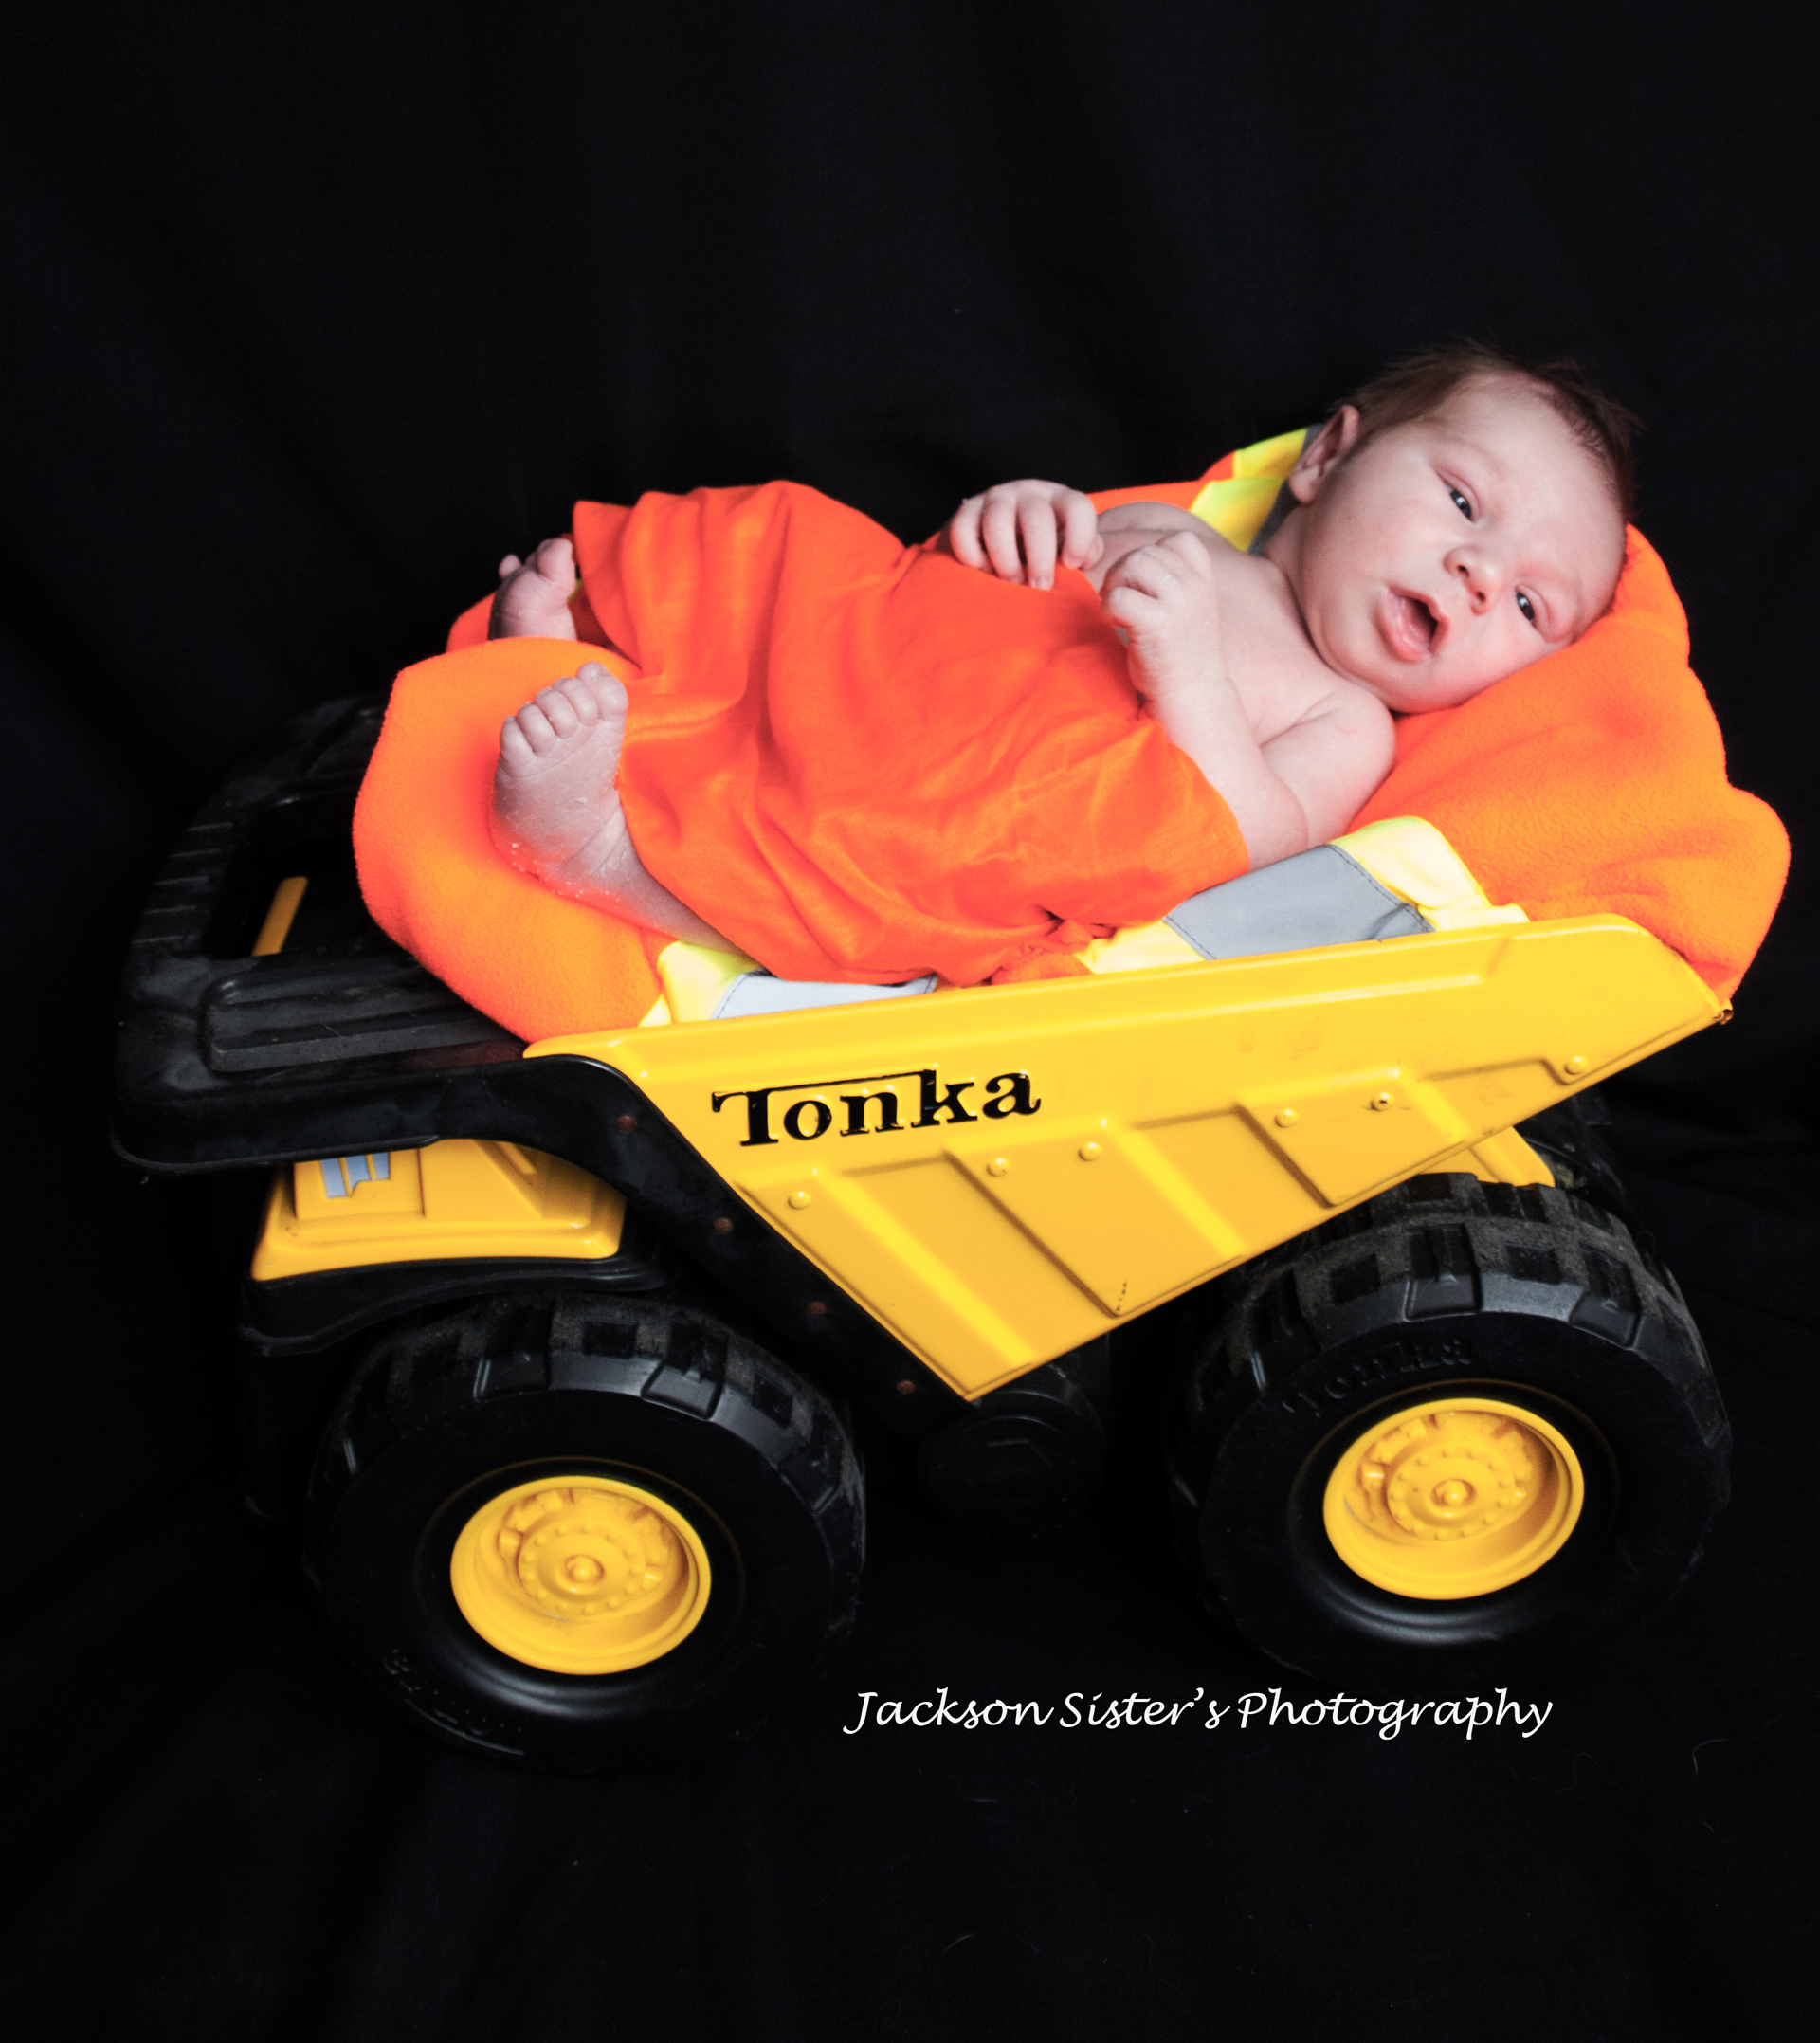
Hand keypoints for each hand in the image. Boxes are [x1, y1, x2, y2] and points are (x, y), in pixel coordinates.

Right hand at [946, 480, 1101, 588]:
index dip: (1079, 539)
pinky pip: (963, 531)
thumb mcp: (1069, 550)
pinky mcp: (967, 510)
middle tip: (1039, 588)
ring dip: (1005, 560)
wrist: (1001, 542)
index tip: (1071, 565)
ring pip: (997, 523)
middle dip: (1039, 560)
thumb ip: (1085, 554)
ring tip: (1011, 583)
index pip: (1078, 507)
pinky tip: (983, 570)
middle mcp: (1030, 493)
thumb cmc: (1043, 551)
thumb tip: (1085, 560)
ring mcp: (996, 498)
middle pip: (1036, 519)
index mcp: (1060, 500)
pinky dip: (972, 557)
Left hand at [1099, 531, 1222, 696]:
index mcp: (1205, 581)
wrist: (1193, 696)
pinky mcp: (1157, 624)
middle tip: (1120, 601)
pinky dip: (1108, 607)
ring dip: (1113, 586)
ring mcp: (1178, 603)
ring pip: (1131, 565)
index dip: (1153, 555)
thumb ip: (1173, 581)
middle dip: (1123, 573)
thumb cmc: (1181, 655)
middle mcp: (1194, 587)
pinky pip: (1119, 596)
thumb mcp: (1190, 609)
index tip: (1144, 584)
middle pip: (1144, 553)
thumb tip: (1130, 562)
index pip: (1180, 540)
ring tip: (1117, 611)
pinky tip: (1114, 623)